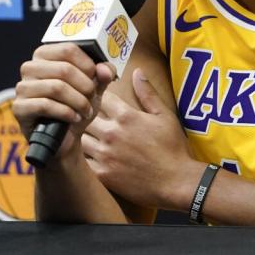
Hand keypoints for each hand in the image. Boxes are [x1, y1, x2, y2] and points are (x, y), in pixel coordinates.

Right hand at [12, 43, 116, 160]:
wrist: (66, 137)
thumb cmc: (78, 105)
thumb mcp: (95, 87)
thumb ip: (102, 75)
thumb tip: (106, 70)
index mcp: (46, 55)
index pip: (68, 49)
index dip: (88, 64)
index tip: (96, 77)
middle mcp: (30, 67)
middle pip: (64, 69)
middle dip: (85, 86)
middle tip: (92, 97)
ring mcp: (22, 88)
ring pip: (56, 87)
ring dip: (78, 101)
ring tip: (86, 110)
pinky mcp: (19, 108)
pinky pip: (45, 105)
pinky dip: (66, 112)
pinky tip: (75, 117)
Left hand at [81, 69, 202, 210]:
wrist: (176, 182)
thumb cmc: (173, 148)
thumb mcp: (165, 116)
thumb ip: (148, 93)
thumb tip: (137, 72)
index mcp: (126, 116)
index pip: (101, 97)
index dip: (98, 94)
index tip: (98, 97)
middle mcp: (111, 133)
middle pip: (85, 116)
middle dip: (85, 114)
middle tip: (87, 116)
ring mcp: (104, 154)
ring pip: (79, 138)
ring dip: (81, 135)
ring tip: (85, 135)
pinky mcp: (102, 174)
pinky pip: (81, 161)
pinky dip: (81, 156)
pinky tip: (85, 155)